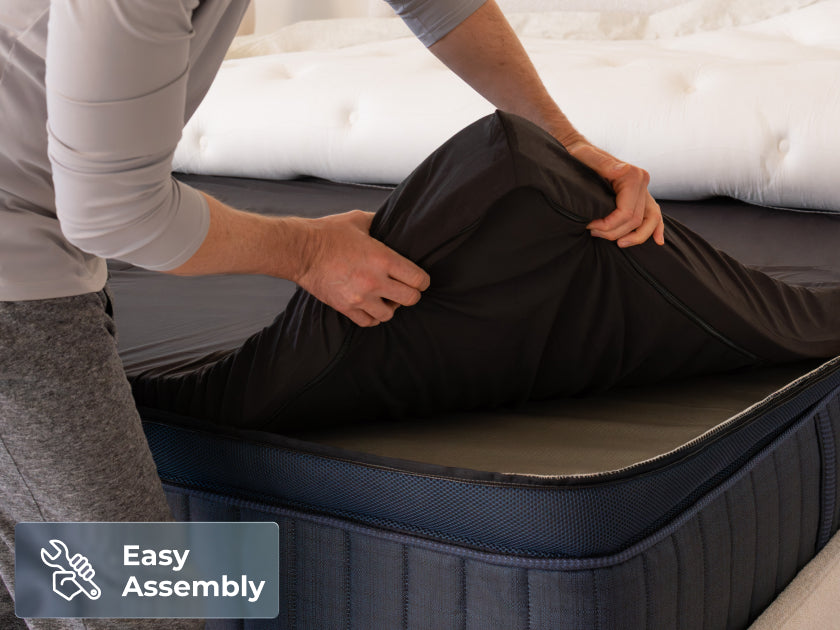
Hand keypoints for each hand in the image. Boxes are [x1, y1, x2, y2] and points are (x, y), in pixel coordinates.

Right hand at [295, 210, 430, 326]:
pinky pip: (369, 322)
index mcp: (383, 258)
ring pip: (389, 314)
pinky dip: (373, 317)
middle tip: (403, 288)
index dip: (423, 281)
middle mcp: (374, 281)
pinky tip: (371, 307)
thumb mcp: (359, 220)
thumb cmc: (328, 232)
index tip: (419, 279)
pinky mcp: (345, 307)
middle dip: (410, 294)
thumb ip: (379, 223)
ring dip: (390, 306)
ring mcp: (360, 297)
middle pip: (411, 299)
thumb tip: (391, 222)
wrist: (300, 250)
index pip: (419, 279)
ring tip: (385, 298)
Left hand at [565, 142, 664, 247]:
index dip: (609, 225)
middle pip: (636, 220)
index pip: (626, 212)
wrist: (580, 150)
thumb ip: (601, 162)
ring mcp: (644, 190)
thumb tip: (621, 169)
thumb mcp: (584, 155)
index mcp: (633, 175)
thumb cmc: (578, 155)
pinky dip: (656, 229)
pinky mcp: (641, 196)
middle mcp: (642, 182)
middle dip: (614, 232)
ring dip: (636, 237)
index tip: (590, 226)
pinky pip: (654, 215)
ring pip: (650, 221)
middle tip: (593, 233)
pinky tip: (657, 241)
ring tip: (619, 244)